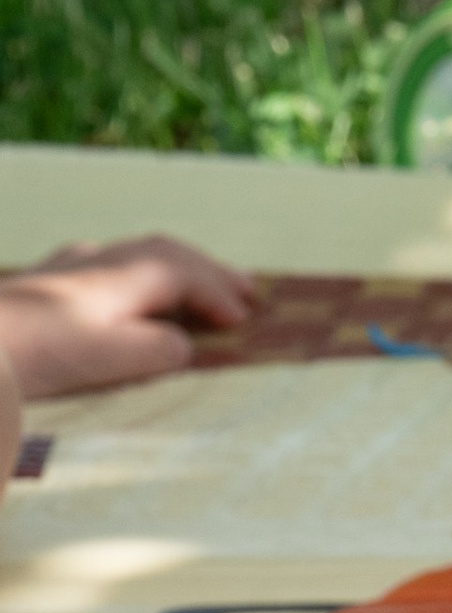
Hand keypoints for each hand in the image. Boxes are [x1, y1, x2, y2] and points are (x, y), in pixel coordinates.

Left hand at [0, 237, 257, 398]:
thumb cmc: (42, 352)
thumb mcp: (109, 358)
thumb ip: (154, 349)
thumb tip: (181, 343)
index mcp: (129, 273)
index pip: (188, 275)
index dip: (219, 296)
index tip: (246, 319)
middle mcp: (105, 259)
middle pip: (170, 254)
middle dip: (210, 270)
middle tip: (248, 288)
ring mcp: (72, 266)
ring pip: (138, 254)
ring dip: (175, 267)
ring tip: (196, 283)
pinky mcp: (46, 281)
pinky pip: (109, 264)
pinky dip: (137, 272)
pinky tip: (123, 283)